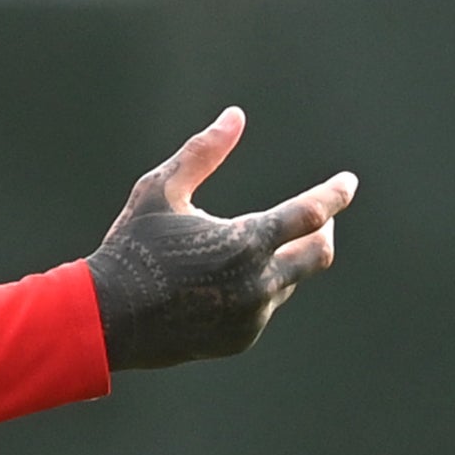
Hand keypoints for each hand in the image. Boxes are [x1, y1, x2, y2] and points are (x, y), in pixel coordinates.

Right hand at [86, 107, 355, 370]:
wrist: (107, 320)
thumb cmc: (132, 245)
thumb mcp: (160, 190)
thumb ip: (203, 152)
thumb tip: (236, 116)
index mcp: (245, 242)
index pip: (310, 214)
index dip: (334, 195)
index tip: (348, 182)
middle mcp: (258, 283)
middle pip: (318, 254)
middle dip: (322, 230)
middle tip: (317, 216)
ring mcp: (252, 315)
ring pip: (289, 280)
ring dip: (283, 258)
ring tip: (250, 244)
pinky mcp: (241, 338)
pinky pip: (264, 306)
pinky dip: (256, 286)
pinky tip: (223, 280)